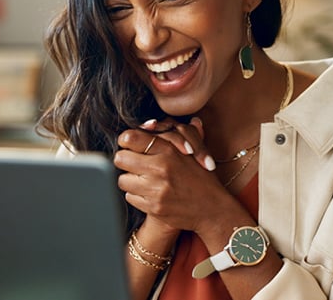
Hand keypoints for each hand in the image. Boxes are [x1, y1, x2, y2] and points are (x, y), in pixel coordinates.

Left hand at [113, 124, 240, 232]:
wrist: (212, 210)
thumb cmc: (202, 178)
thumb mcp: (194, 151)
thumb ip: (173, 134)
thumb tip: (152, 122)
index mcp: (169, 151)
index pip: (130, 138)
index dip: (126, 141)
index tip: (130, 146)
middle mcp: (160, 169)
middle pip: (120, 158)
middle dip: (125, 161)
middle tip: (134, 164)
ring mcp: (156, 190)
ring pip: (122, 180)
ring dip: (130, 180)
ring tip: (143, 180)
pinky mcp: (153, 207)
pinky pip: (129, 197)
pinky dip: (136, 195)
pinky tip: (149, 194)